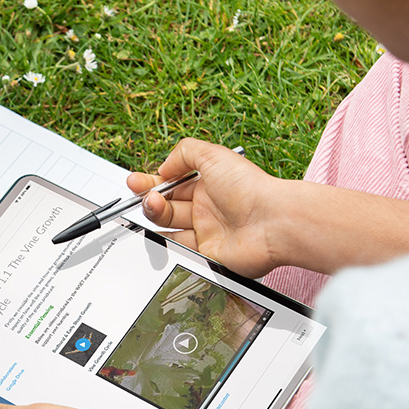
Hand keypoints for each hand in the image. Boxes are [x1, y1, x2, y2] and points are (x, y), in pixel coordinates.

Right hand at [128, 138, 284, 278]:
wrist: (272, 222)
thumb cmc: (250, 188)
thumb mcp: (213, 154)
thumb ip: (183, 153)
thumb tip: (162, 167)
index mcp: (208, 184)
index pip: (172, 183)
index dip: (151, 183)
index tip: (136, 183)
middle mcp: (207, 208)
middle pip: (167, 206)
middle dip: (150, 199)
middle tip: (145, 197)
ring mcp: (207, 232)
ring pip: (169, 227)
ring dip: (156, 216)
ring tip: (155, 207)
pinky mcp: (207, 255)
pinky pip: (179, 249)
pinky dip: (166, 241)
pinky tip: (162, 231)